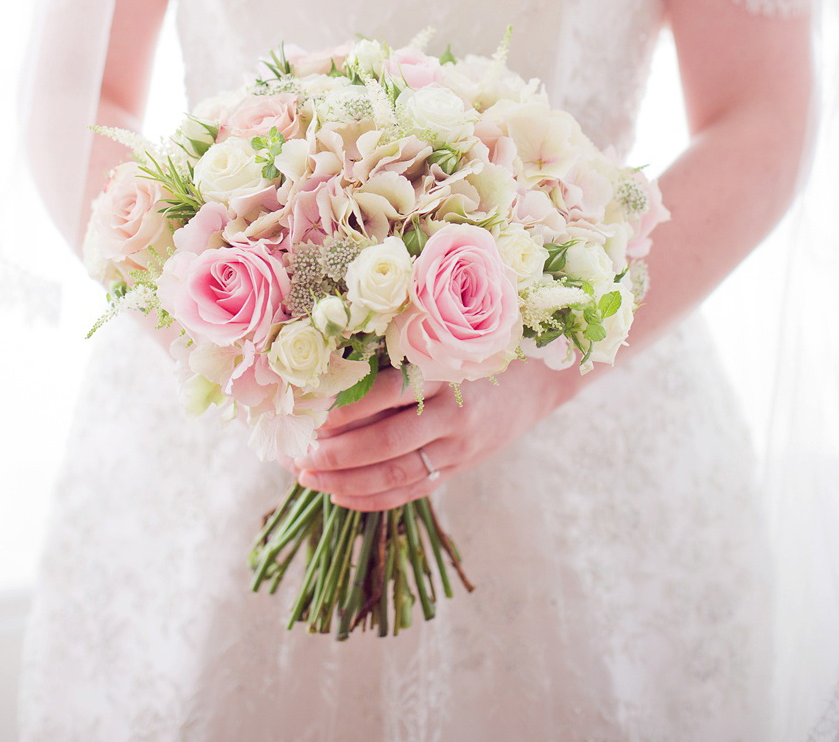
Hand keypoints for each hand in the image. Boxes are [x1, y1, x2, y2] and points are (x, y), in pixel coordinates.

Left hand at [283, 359, 579, 511]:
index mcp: (447, 373)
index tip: (315, 414)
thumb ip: (403, 353)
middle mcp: (454, 415)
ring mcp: (459, 448)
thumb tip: (336, 367)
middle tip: (301, 455)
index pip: (390, 393)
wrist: (537, 382)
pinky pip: (411, 491)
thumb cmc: (479, 351)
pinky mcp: (459, 469)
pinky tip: (340, 496)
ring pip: (396, 473)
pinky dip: (373, 498)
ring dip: (347, 480)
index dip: (350, 408)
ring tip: (310, 478)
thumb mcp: (447, 342)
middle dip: (339, 454)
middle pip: (388, 443)